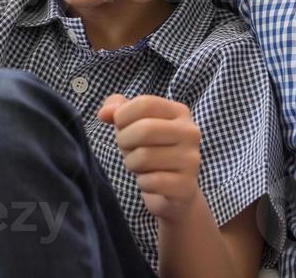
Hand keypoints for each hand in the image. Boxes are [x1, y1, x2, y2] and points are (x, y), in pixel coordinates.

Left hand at [98, 93, 202, 221]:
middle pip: (144, 129)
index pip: (145, 104)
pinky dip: (143, 183)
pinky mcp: (186, 185)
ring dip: (132, 163)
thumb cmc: (152, 151)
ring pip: (144, 157)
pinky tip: (149, 182)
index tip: (120, 126)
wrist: (176, 191)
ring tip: (139, 165)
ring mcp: (191, 160)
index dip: (122, 116)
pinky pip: (151, 181)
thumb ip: (117, 109)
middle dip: (124, 141)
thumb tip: (104, 113)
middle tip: (127, 149)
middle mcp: (190, 133)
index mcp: (179, 112)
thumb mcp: (134, 125)